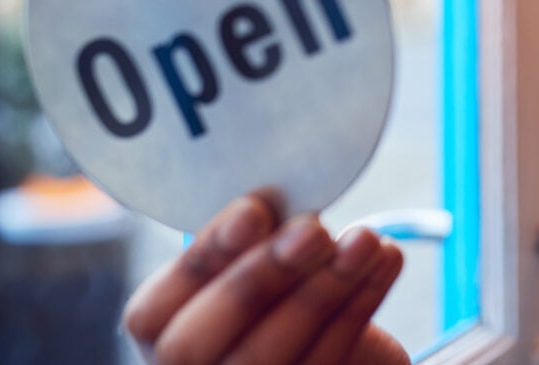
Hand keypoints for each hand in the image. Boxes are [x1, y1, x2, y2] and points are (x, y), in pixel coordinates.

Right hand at [123, 191, 408, 363]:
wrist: (322, 337)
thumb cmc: (278, 284)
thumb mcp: (255, 258)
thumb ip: (254, 237)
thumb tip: (282, 191)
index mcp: (161, 332)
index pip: (153, 310)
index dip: (205, 258)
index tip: (254, 210)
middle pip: (203, 342)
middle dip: (263, 277)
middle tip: (314, 230)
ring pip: (274, 354)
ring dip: (327, 288)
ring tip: (365, 238)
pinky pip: (332, 358)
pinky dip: (362, 302)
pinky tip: (385, 258)